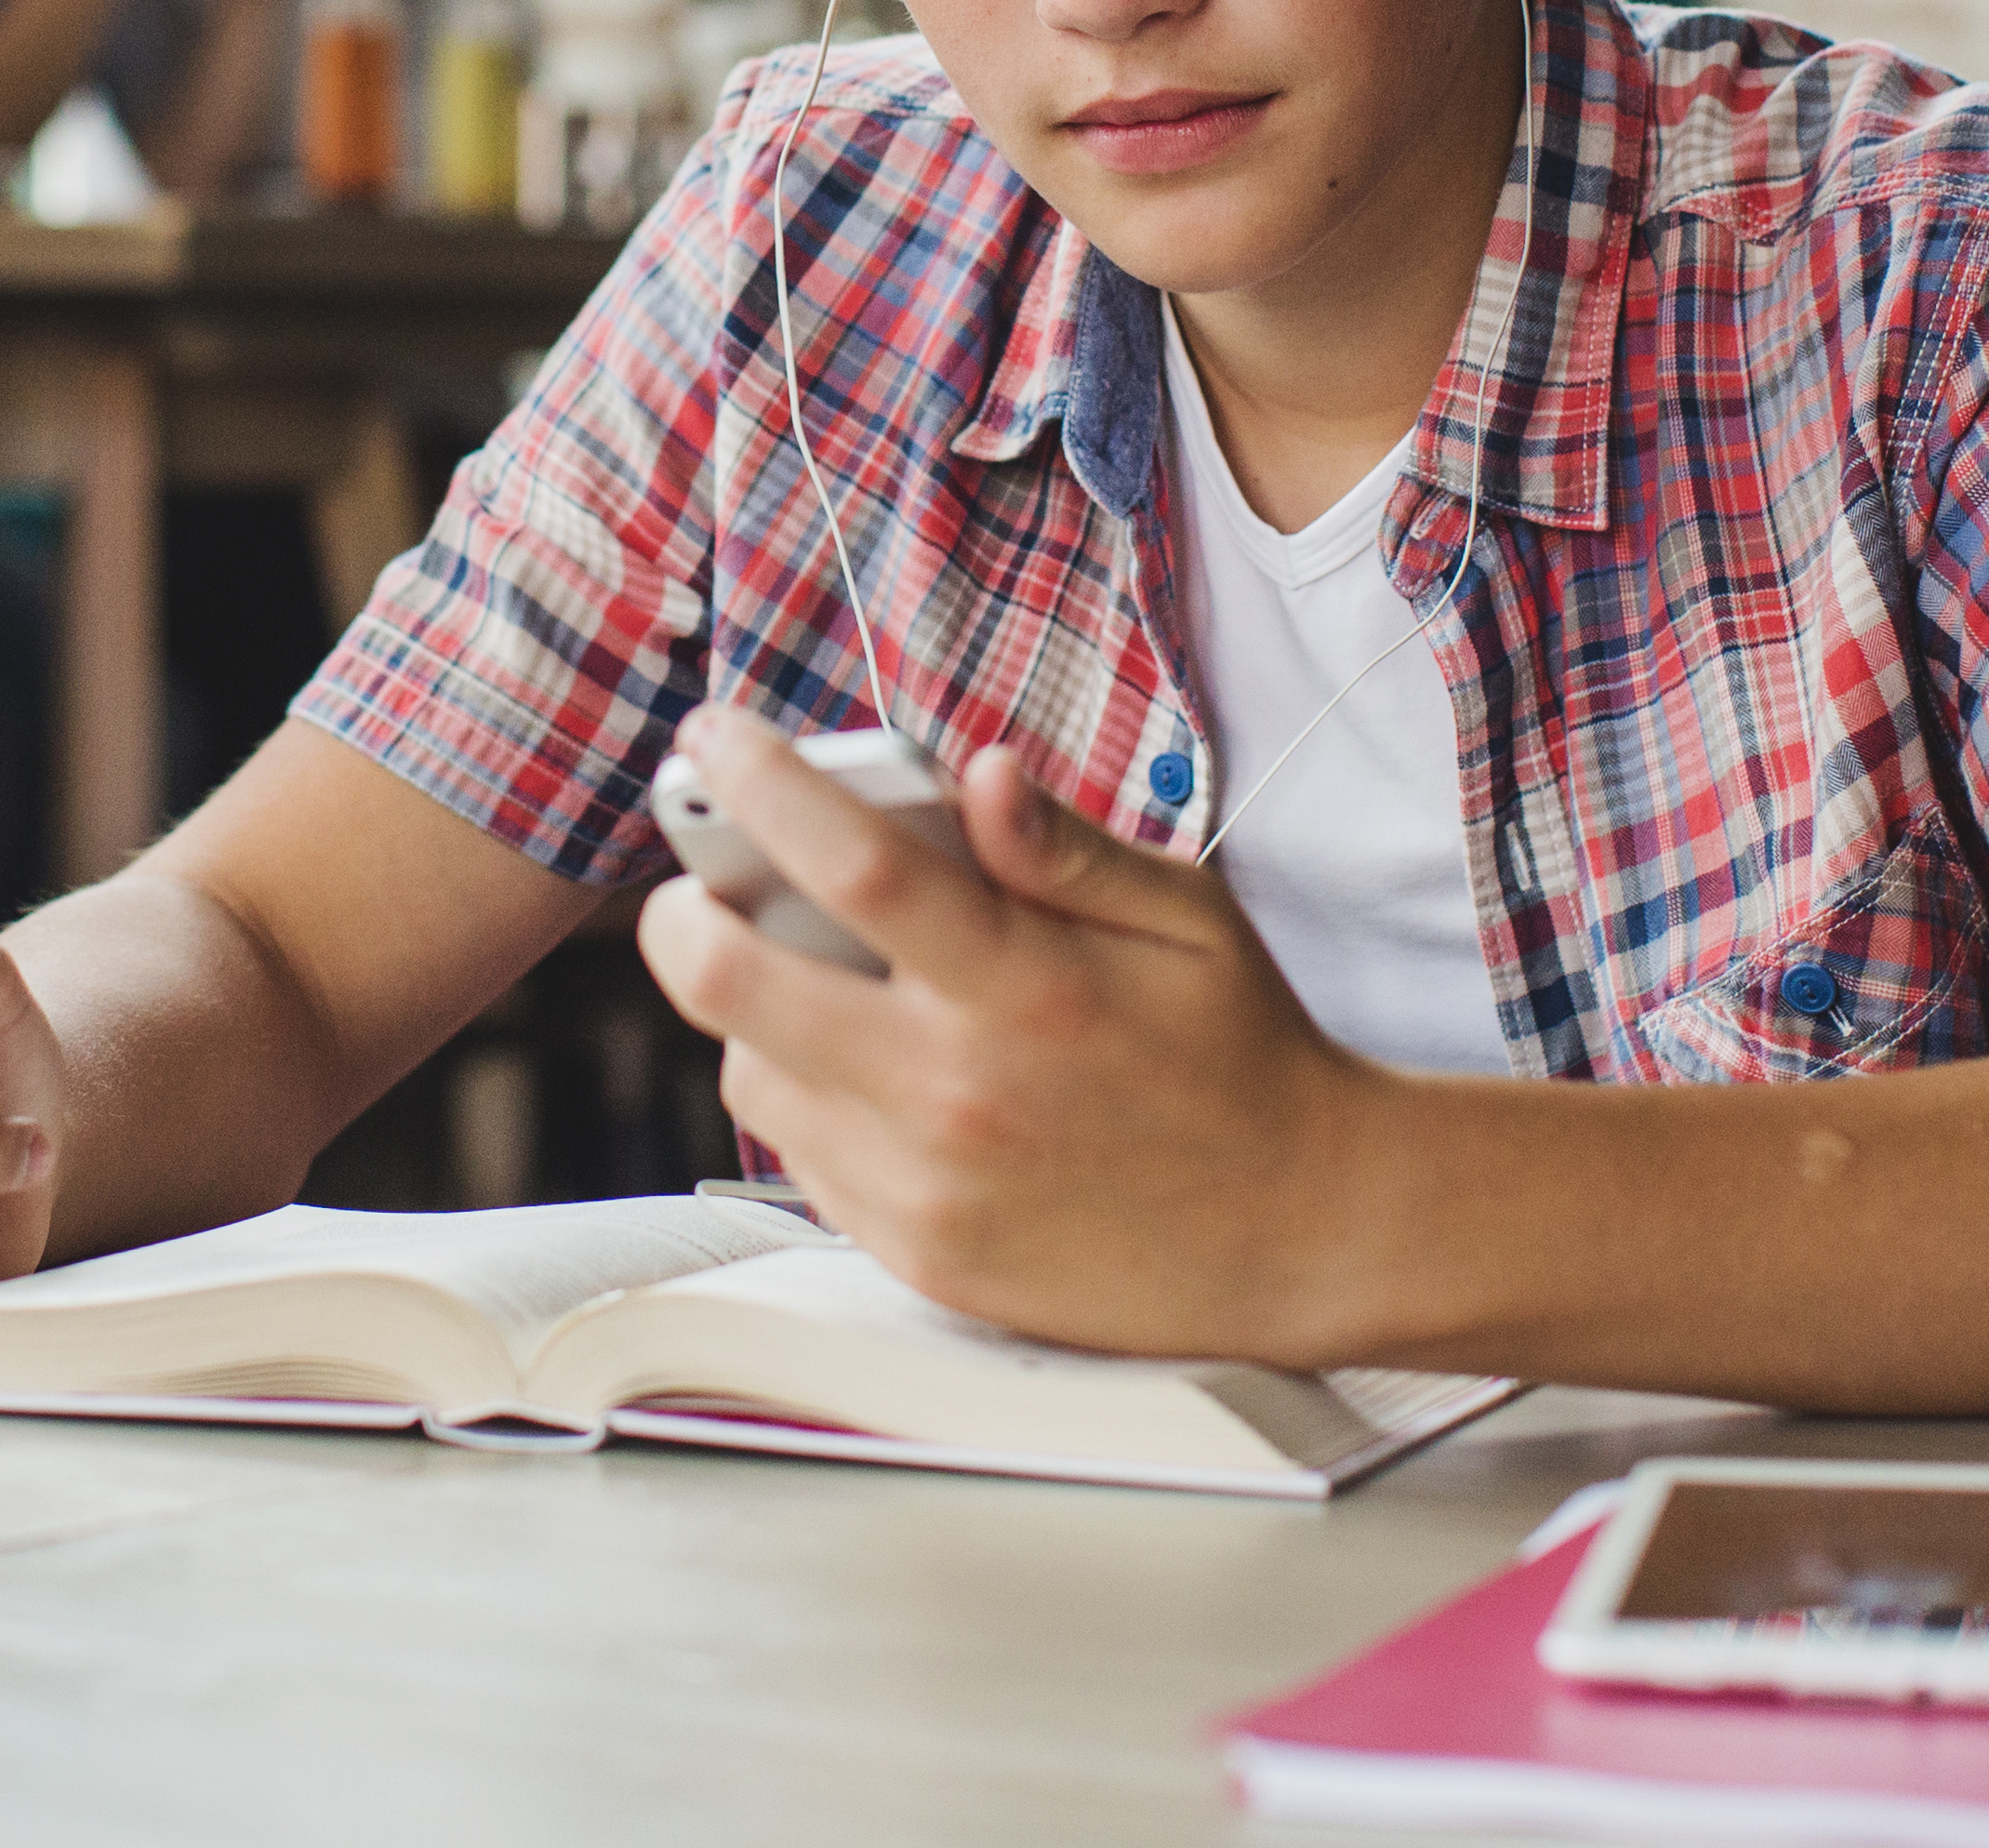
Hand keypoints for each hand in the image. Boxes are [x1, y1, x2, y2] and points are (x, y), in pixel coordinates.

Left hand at [632, 705, 1391, 1361]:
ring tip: (826, 982)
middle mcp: (958, 1092)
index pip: (853, 866)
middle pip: (732, 982)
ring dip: (757, 1010)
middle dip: (688, 910)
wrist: (1300, 1234)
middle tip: (708, 879)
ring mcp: (926, 1187)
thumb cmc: (1240, 1051)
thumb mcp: (1187, 919)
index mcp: (1028, 987)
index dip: (761, 784)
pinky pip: (799, 1154)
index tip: (714, 734)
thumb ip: (1065, 848)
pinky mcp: (916, 1256)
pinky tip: (875, 1071)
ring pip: (749, 1069)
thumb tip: (976, 771)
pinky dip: (808, 1096)